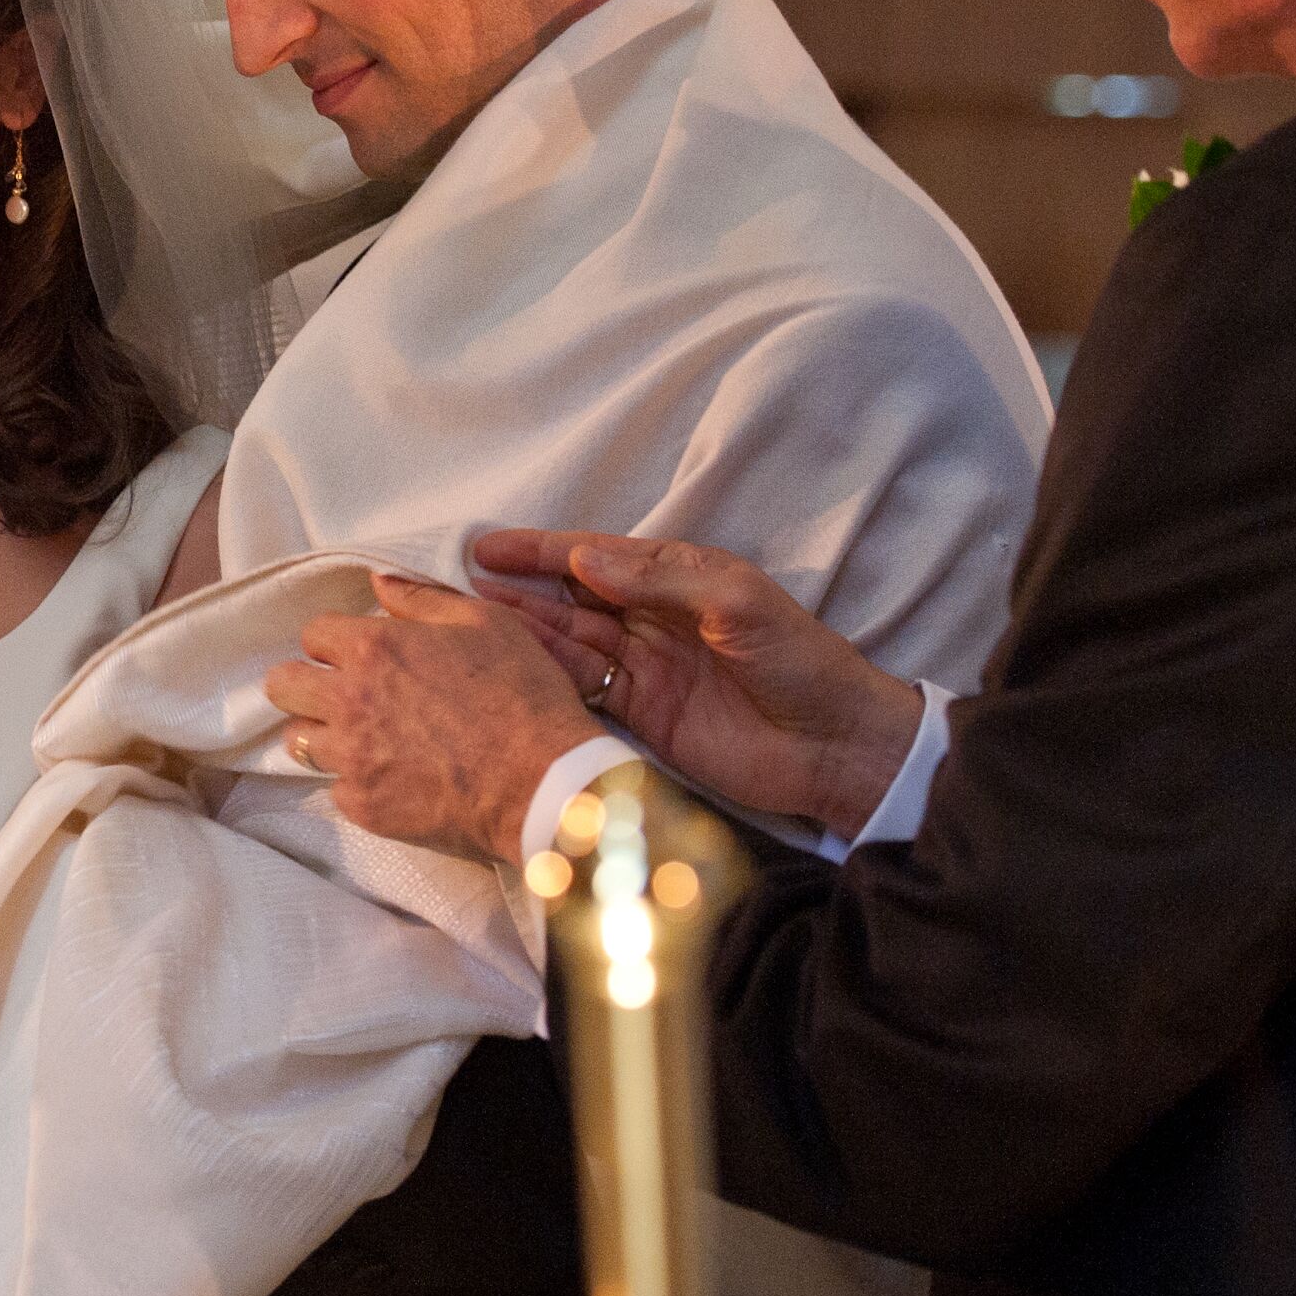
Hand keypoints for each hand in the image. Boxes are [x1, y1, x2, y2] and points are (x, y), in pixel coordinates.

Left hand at [266, 575, 606, 865]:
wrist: (546, 784)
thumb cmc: (524, 696)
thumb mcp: (487, 623)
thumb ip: (423, 599)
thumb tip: (378, 582)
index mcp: (374, 649)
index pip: (312, 634)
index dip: (335, 642)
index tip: (356, 654)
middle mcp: (349, 701)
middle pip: (283, 686)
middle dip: (305, 685)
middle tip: (341, 695)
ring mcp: (352, 758)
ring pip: (298, 741)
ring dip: (324, 735)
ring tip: (363, 739)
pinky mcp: (363, 806)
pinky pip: (334, 789)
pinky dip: (355, 782)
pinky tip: (391, 777)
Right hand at [467, 530, 922, 842]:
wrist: (836, 748)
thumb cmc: (800, 662)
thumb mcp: (739, 603)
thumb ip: (661, 580)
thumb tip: (584, 558)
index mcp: (680, 579)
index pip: (598, 556)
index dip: (542, 550)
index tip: (489, 546)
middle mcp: (654, 619)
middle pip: (572, 597)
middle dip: (519, 587)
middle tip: (459, 582)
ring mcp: (645, 668)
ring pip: (570, 642)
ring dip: (524, 630)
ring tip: (471, 620)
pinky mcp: (642, 716)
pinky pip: (585, 688)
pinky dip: (548, 676)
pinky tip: (509, 667)